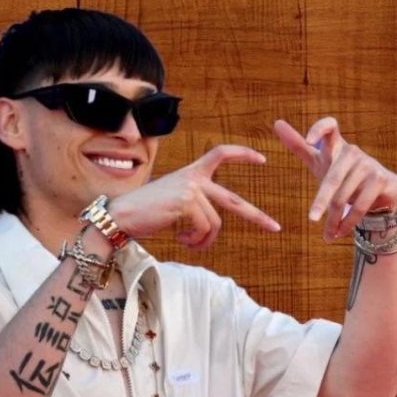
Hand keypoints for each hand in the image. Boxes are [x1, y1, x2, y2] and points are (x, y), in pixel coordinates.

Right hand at [107, 145, 280, 248]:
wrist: (121, 215)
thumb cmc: (143, 212)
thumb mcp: (172, 201)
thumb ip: (193, 204)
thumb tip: (212, 225)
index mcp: (190, 173)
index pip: (220, 154)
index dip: (242, 154)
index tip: (262, 159)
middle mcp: (193, 178)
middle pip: (233, 200)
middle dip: (257, 216)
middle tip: (275, 227)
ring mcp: (190, 190)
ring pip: (214, 224)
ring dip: (204, 240)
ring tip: (189, 242)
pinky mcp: (186, 203)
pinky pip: (204, 229)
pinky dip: (196, 241)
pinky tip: (182, 240)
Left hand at [274, 117, 396, 241]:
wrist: (379, 194)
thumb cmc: (342, 175)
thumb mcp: (319, 161)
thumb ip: (299, 145)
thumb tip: (276, 122)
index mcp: (335, 146)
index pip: (330, 127)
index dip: (320, 130)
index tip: (310, 141)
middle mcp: (353, 152)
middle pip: (332, 179)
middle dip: (321, 201)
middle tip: (311, 219)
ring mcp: (369, 165)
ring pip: (344, 197)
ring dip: (334, 219)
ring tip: (327, 235)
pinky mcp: (382, 179)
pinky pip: (360, 206)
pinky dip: (347, 223)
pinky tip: (339, 233)